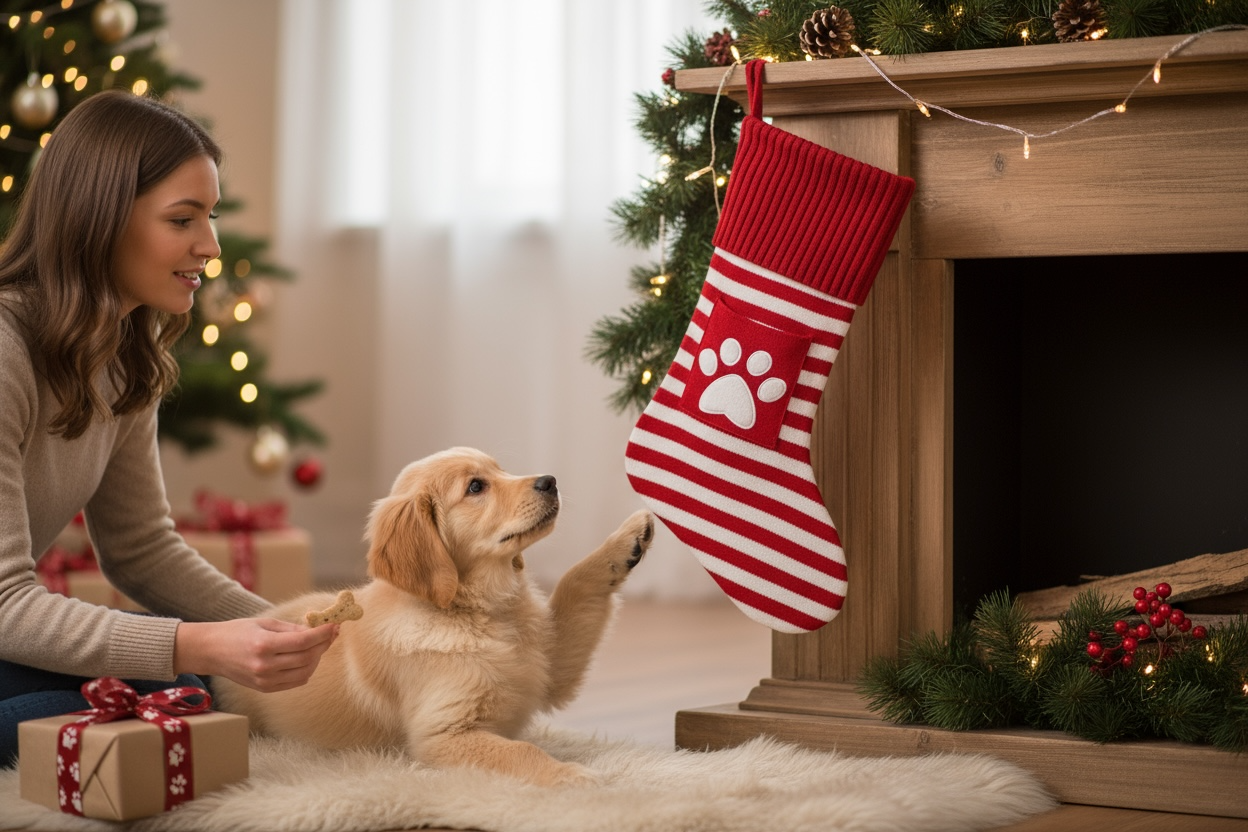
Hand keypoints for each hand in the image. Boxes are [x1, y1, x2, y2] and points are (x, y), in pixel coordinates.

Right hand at [174, 618, 337, 692]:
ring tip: (320, 644)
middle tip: (331, 633)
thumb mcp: (264, 623)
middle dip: (323, 645)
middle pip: (307, 658)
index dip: (322, 633)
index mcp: (264, 645)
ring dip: (317, 658)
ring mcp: (265, 681)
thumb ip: (291, 628)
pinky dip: (306, 670)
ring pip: (305, 672)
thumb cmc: (237, 631)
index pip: (303, 641)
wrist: (211, 651)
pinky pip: (295, 682)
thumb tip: (317, 630)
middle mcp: (265, 666)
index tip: (334, 625)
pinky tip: (308, 657)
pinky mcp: (265, 689)